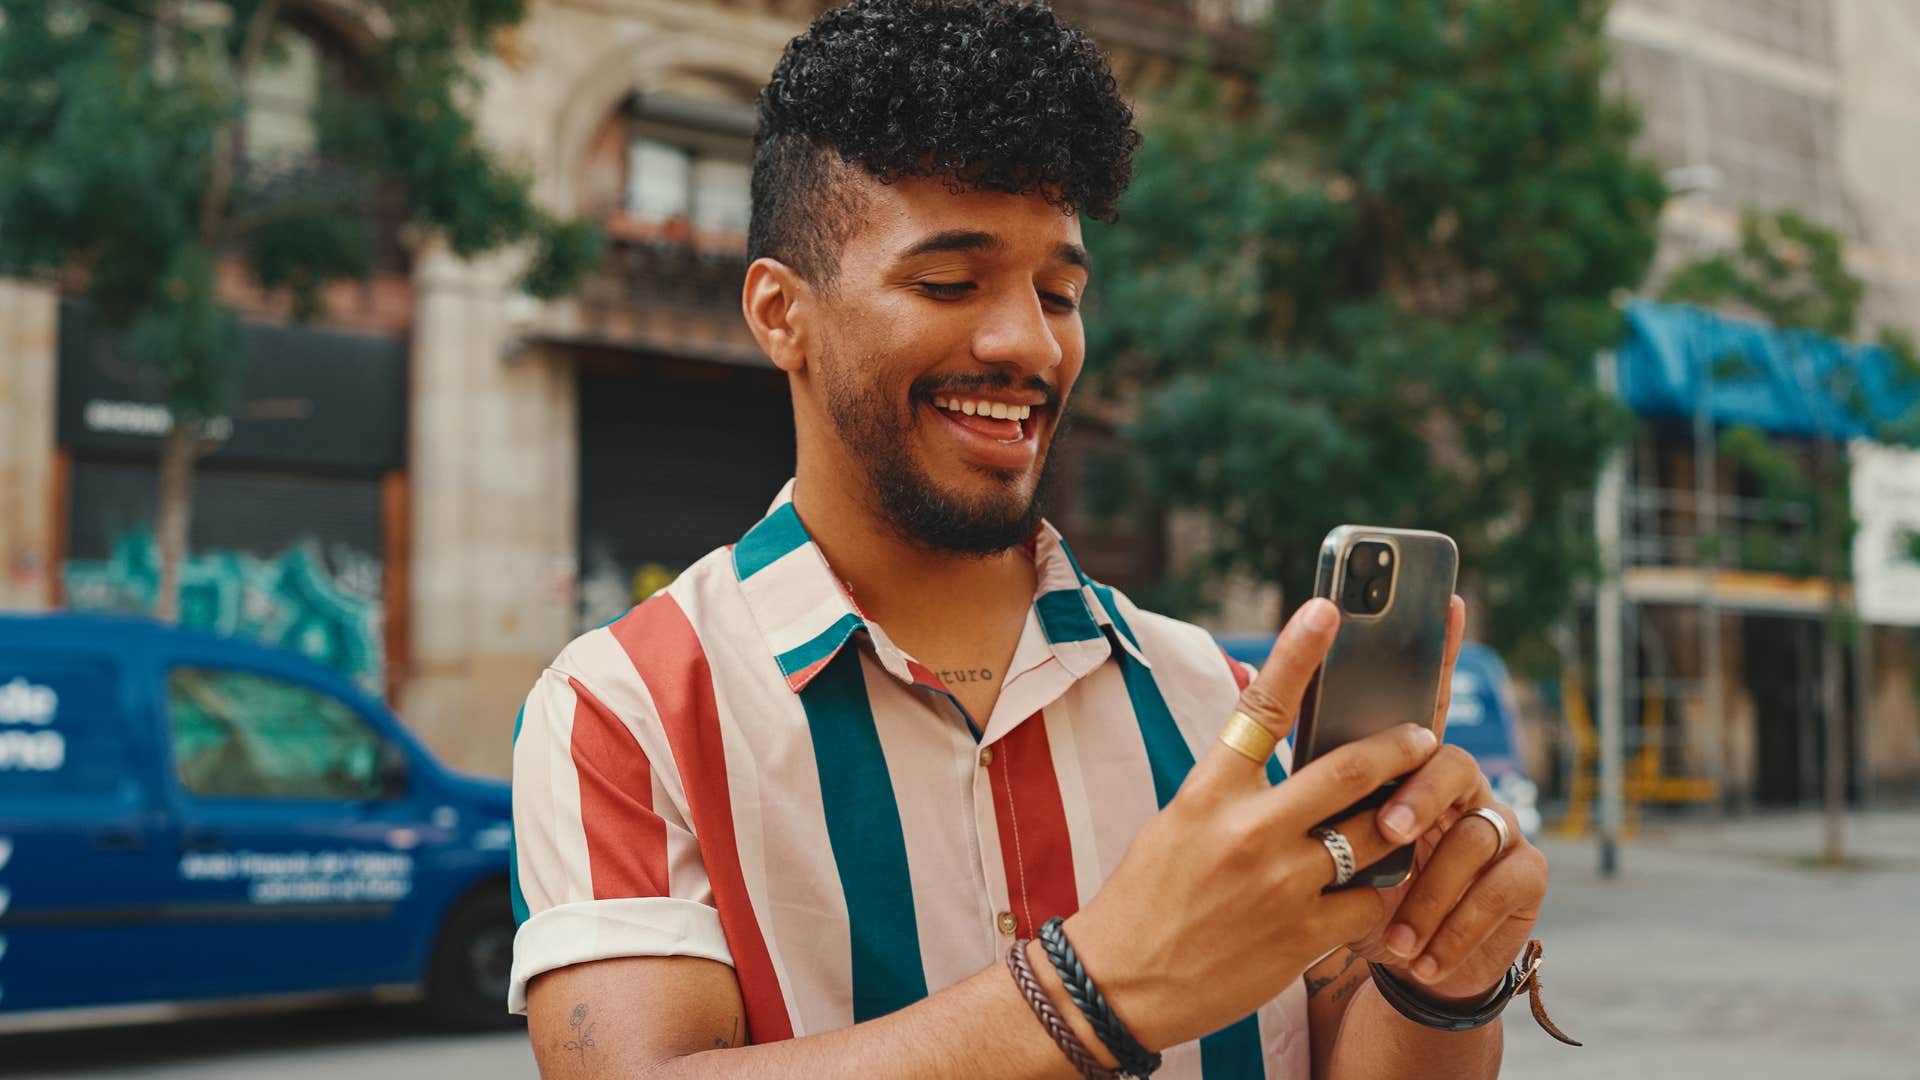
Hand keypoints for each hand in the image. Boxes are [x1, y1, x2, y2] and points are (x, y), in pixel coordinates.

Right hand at [1063, 598, 1445, 1052]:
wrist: (1119, 984)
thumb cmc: (1148, 895)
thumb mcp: (1179, 820)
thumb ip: (1233, 783)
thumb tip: (1277, 737)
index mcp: (1209, 793)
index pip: (1260, 707)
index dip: (1298, 652)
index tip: (1328, 609)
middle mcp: (1247, 831)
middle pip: (1348, 770)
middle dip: (1398, 747)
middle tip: (1423, 736)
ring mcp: (1280, 885)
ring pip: (1374, 835)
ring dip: (1399, 821)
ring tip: (1409, 815)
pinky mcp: (1302, 936)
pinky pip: (1371, 901)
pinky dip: (1381, 890)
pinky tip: (1373, 888)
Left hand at [1339, 597, 1547, 1001]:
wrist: (1401, 973)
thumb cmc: (1346, 897)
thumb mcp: (1312, 841)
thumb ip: (1301, 775)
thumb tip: (1246, 681)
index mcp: (1405, 766)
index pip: (1420, 698)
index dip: (1438, 650)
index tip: (1450, 601)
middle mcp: (1457, 784)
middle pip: (1443, 763)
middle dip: (1417, 797)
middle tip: (1390, 829)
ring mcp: (1497, 826)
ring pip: (1471, 835)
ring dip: (1429, 889)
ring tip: (1394, 929)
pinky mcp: (1524, 878)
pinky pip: (1496, 891)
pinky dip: (1452, 929)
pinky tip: (1420, 955)